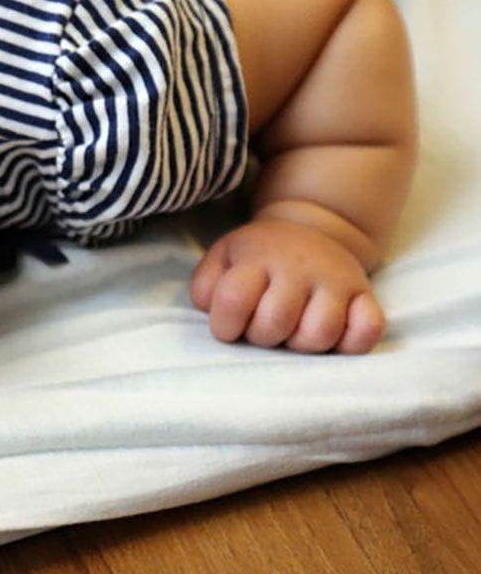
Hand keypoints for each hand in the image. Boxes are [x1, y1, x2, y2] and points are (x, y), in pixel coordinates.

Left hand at [189, 218, 385, 353]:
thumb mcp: (222, 259)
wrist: (307, 230)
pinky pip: (368, 330)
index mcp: (257, 258)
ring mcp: (335, 281)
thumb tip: (211, 308)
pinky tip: (334, 333)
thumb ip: (206, 286)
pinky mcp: (365, 295)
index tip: (229, 326)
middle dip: (262, 336)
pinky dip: (351, 342)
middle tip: (263, 326)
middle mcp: (298, 268)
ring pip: (319, 334)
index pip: (233, 299)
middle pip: (275, 323)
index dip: (225, 325)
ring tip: (294, 329)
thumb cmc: (257, 258)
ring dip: (301, 344)